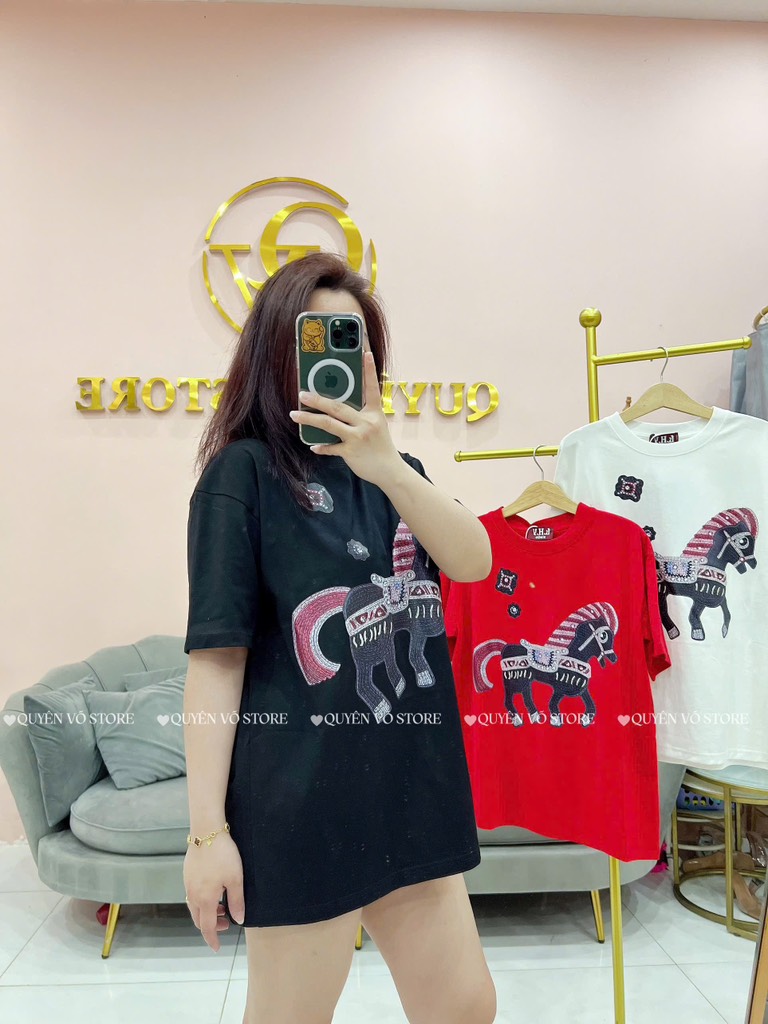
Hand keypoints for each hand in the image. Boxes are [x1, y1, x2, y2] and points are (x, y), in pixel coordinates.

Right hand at [183, 834, 244, 950]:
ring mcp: (188, 884)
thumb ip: (237, 902)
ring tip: (222, 907)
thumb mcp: (236, 879)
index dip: (213, 939)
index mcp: (205, 899)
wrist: (207, 832)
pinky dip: (202, 902)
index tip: (218, 947)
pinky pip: (192, 896)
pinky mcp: (187, 874)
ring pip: (194, 908)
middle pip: (199, 920)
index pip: (207, 927)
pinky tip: (213, 892)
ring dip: (207, 913)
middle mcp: (193, 894)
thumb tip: (239, 920)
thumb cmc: (224, 855)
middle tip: (227, 924)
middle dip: (211, 926)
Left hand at [290, 351, 402, 488]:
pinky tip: (313, 446)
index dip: (369, 370)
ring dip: (309, 418)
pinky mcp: (351, 452)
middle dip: (317, 399)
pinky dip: (321, 447)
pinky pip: (331, 447)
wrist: (390, 470)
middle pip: (337, 406)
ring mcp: (358, 437)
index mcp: (374, 412)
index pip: (371, 387)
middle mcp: (366, 422)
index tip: (366, 352)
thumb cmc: (380, 446)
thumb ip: (360, 415)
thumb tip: (336, 406)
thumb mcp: (376, 425)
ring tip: (295, 414)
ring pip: (329, 424)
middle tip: (301, 393)